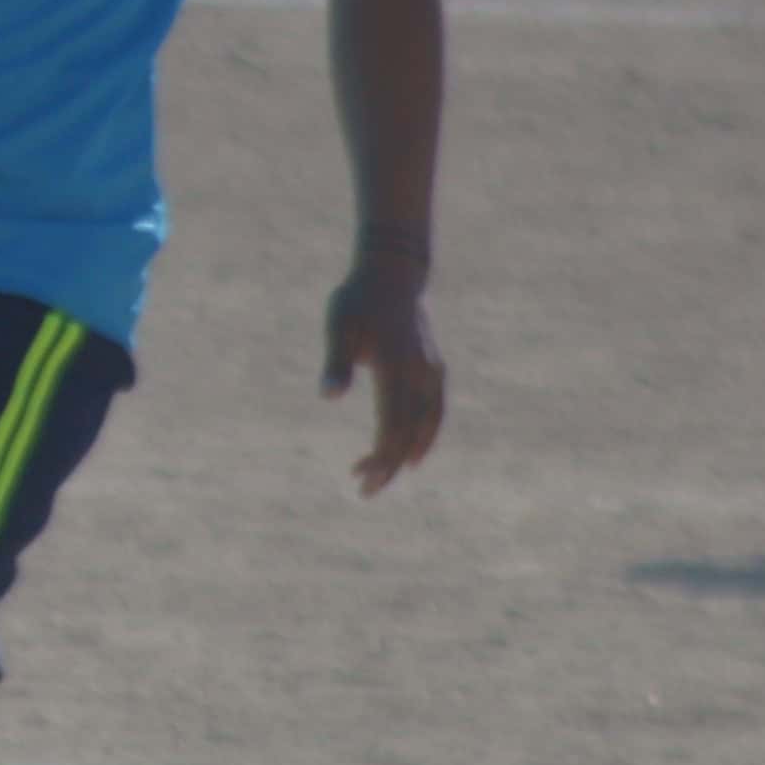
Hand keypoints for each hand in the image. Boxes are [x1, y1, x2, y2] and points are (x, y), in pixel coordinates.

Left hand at [322, 252, 443, 493]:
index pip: (391, 425)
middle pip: (409, 431)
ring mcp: (432, 371)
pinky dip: (426, 434)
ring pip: (427, 424)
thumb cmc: (357, 301)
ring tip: (383, 476)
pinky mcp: (434, 368)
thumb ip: (337, 363)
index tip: (361, 479)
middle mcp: (420, 373)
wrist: (393, 275)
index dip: (380, 457)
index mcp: (396, 366)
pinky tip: (412, 451)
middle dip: (389, 464)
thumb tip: (328, 396)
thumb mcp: (339, 327)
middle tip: (364, 489)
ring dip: (406, 453)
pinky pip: (435, 410)